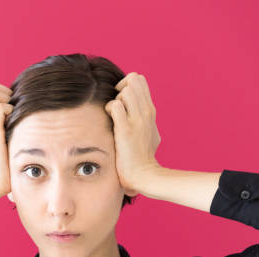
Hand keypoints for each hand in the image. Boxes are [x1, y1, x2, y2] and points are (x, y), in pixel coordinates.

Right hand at [0, 80, 13, 196]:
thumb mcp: (6, 138)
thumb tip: (22, 109)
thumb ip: (10, 123)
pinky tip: (13, 125)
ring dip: (7, 102)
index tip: (13, 107)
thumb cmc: (4, 162)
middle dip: (5, 94)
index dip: (3, 91)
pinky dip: (7, 111)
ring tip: (13, 119)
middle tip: (14, 112)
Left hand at [104, 72, 161, 196]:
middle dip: (121, 87)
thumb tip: (137, 111)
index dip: (127, 85)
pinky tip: (108, 122)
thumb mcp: (149, 133)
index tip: (120, 100)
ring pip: (126, 90)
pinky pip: (115, 106)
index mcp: (151, 111)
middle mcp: (147, 112)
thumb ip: (143, 120)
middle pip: (134, 79)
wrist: (146, 176)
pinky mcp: (126, 130)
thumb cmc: (143, 158)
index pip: (140, 81)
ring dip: (115, 99)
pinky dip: (108, 110)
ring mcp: (138, 120)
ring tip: (113, 116)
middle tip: (115, 105)